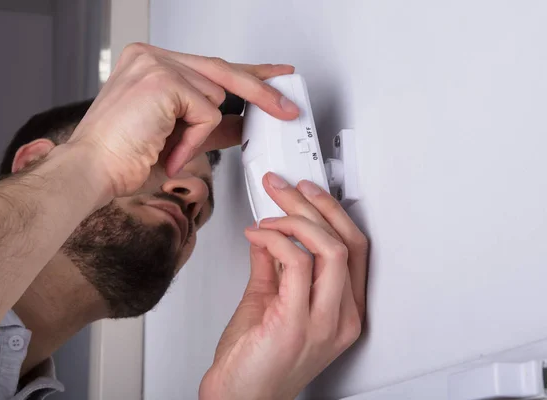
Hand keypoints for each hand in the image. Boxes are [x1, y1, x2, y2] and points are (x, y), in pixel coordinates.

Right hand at [64, 43, 297, 203]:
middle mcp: (150, 56)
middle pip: (221, 70)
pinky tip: (168, 147)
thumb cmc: (123, 157)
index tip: (272, 77)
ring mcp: (155, 64)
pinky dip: (193, 139)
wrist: (92, 172)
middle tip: (285, 105)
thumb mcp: (180, 138)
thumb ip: (213, 126)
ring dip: (199, 132)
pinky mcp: (163, 80)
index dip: (246, 74)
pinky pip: (207, 112)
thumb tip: (244, 124)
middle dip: (258, 91)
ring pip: (214, 96)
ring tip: (167, 147)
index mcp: (150, 64)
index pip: (210, 66)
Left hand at [199, 173, 367, 399]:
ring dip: (294, 220)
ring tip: (268, 217)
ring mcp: (323, 322)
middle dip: (315, 205)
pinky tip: (258, 236)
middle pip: (346, 242)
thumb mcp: (270, 300)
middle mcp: (341, 317)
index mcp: (342, 311)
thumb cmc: (256, 362)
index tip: (308, 193)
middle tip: (286, 189)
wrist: (239, 398)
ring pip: (329, 247)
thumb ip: (274, 265)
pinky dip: (275, 239)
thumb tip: (271, 233)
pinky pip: (296, 262)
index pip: (355, 249)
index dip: (333, 213)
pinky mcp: (296, 323)